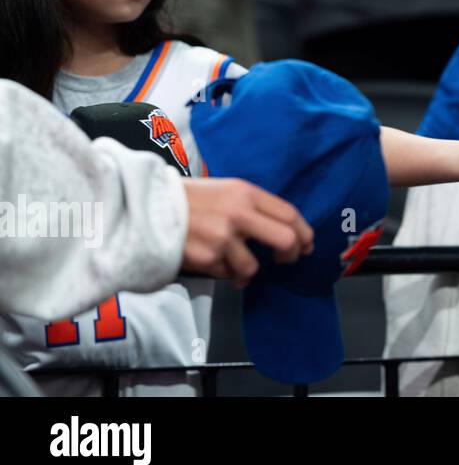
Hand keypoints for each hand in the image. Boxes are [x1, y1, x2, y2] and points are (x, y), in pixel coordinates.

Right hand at [181, 178, 313, 286]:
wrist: (146, 207)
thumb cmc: (188, 199)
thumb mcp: (224, 191)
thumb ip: (251, 206)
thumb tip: (281, 227)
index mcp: (245, 193)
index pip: (289, 214)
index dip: (303, 232)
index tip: (306, 244)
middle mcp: (238, 213)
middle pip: (285, 240)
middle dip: (290, 254)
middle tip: (285, 260)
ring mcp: (222, 237)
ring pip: (253, 267)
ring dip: (247, 272)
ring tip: (238, 268)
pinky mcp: (206, 258)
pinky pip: (226, 274)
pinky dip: (224, 273)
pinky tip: (214, 263)